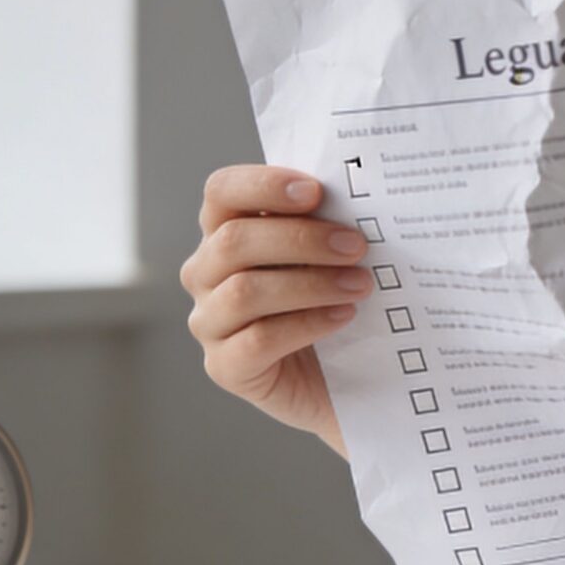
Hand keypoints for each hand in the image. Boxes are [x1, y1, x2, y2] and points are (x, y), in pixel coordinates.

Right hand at [181, 164, 372, 455]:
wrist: (342, 378)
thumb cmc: (331, 301)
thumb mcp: (327, 255)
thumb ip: (324, 223)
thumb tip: (353, 199)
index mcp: (224, 232)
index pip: (221, 192)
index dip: (262, 185)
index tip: (315, 191)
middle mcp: (204, 274)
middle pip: (234, 241)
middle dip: (301, 239)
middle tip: (355, 245)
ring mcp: (209, 322)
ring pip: (244, 292)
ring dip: (310, 284)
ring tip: (359, 284)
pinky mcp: (225, 367)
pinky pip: (258, 339)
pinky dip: (307, 323)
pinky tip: (343, 316)